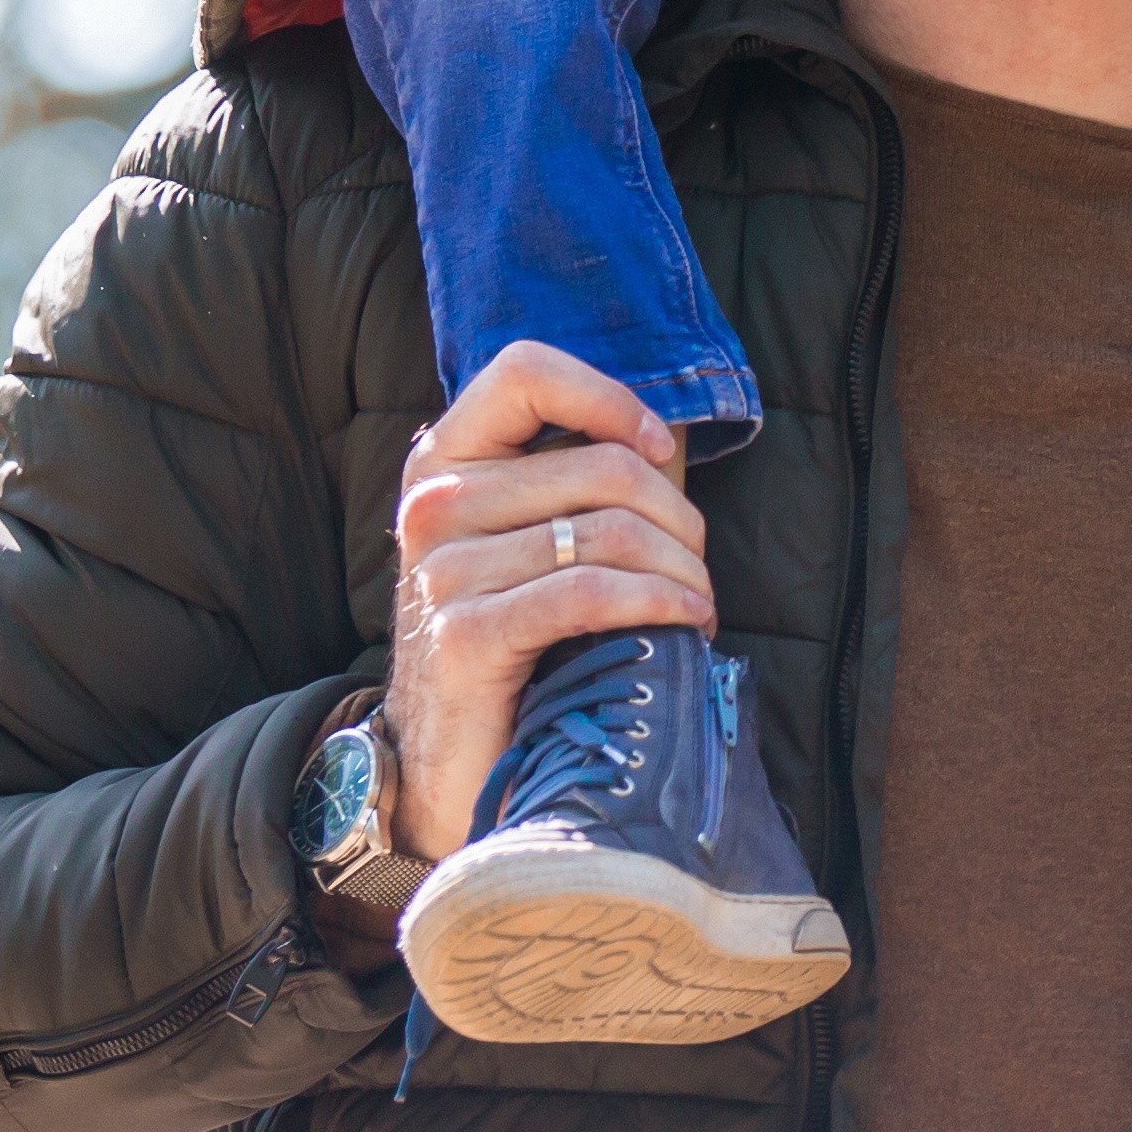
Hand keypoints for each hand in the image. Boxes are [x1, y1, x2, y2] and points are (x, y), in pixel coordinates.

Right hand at [382, 343, 711, 860]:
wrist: (448, 759)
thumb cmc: (512, 638)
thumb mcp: (531, 541)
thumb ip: (580, 478)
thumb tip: (672, 430)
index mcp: (444, 462)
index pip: (524, 371)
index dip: (607, 396)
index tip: (657, 446)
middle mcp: (434, 506)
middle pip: (601, 466)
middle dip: (677, 516)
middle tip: (696, 562)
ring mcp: (444, 571)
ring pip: (610, 532)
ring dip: (681, 569)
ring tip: (697, 601)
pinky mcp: (466, 635)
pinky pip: (593, 593)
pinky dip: (661, 602)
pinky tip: (689, 622)